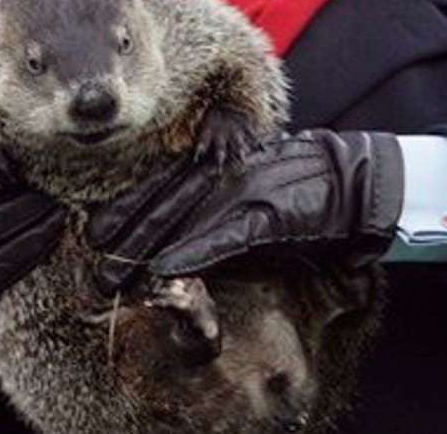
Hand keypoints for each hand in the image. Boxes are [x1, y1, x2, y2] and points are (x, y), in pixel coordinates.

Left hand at [87, 129, 403, 293]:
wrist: (354, 182)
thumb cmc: (304, 194)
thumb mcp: (255, 202)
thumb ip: (221, 218)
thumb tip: (182, 242)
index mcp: (217, 171)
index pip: (162, 189)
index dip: (127, 209)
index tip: (93, 231)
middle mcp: (222, 178)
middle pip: (162, 205)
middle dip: (125, 238)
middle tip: (91, 270)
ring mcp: (242, 193)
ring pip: (182, 218)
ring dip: (144, 248)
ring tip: (112, 274)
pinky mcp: (266, 215)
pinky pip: (225, 237)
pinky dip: (195, 252)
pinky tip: (165, 268)